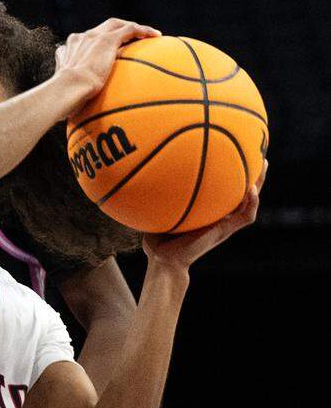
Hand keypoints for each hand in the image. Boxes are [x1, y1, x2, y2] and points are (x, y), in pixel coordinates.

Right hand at [54, 18, 161, 107]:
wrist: (68, 88)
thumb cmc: (66, 95)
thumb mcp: (67, 89)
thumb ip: (72, 89)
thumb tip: (72, 107)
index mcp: (71, 48)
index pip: (86, 40)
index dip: (99, 42)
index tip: (108, 51)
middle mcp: (81, 38)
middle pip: (102, 28)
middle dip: (116, 30)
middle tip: (129, 38)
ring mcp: (94, 37)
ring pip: (116, 25)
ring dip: (131, 27)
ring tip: (146, 34)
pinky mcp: (107, 39)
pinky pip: (130, 29)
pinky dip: (143, 30)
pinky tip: (156, 36)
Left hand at [143, 161, 265, 270]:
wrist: (163, 260)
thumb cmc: (157, 235)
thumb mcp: (159, 207)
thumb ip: (158, 190)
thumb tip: (144, 166)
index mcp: (207, 207)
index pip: (223, 185)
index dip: (231, 168)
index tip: (235, 147)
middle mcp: (219, 213)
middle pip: (241, 188)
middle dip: (250, 169)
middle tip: (257, 149)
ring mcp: (224, 222)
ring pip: (250, 200)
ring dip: (259, 183)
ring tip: (263, 164)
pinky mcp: (225, 231)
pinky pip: (245, 216)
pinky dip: (251, 203)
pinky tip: (251, 189)